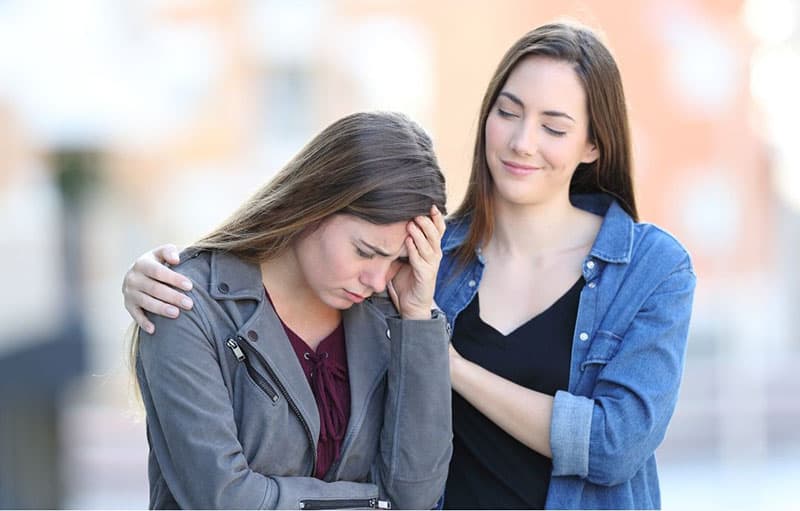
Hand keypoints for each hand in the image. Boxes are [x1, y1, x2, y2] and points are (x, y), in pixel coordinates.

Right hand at [122, 244, 192, 333]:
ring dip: (161, 309)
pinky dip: (143, 323)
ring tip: (176, 314)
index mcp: (142, 263)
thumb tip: (176, 259)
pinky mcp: (128, 305)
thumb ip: (169, 252)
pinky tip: (153, 330)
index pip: (158, 272)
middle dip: (173, 297)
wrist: (137, 274)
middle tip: (189, 304)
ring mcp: (129, 292)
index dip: (174, 279)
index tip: (190, 286)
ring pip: (146, 302)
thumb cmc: (157, 263)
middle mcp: (133, 278)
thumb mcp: (161, 253)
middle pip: (154, 289)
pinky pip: (135, 315)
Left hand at [387, 205, 445, 319]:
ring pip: (429, 246)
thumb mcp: (405, 257)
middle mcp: (434, 255)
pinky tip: (408, 242)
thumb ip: (403, 242)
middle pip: (435, 235)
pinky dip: (414, 251)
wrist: (412, 304)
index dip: (436, 217)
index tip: (430, 204)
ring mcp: (431, 266)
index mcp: (432, 249)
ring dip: (420, 234)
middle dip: (427, 222)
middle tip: (418, 212)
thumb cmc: (407, 279)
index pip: (438, 229)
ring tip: (412, 224)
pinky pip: (420, 261)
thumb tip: (390, 223)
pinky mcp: (425, 276)